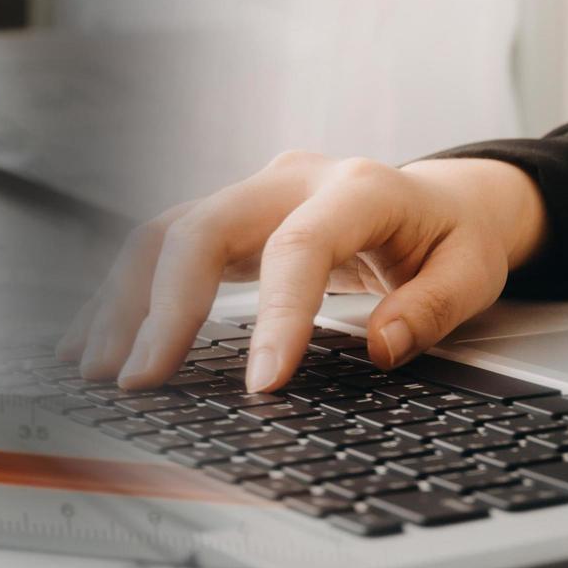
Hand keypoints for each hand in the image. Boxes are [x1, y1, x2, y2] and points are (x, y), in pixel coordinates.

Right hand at [64, 152, 546, 392]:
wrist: (442, 199)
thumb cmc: (454, 238)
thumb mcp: (472, 272)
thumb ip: (432, 309)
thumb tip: (382, 347)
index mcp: (360, 189)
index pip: (300, 249)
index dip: (276, 318)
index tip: (262, 386)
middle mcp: (293, 181)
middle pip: (204, 228)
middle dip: (164, 308)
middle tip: (141, 380)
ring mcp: (254, 194)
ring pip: (166, 234)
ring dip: (124, 302)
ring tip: (95, 368)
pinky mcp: (230, 218)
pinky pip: (163, 249)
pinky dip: (125, 296)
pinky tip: (94, 340)